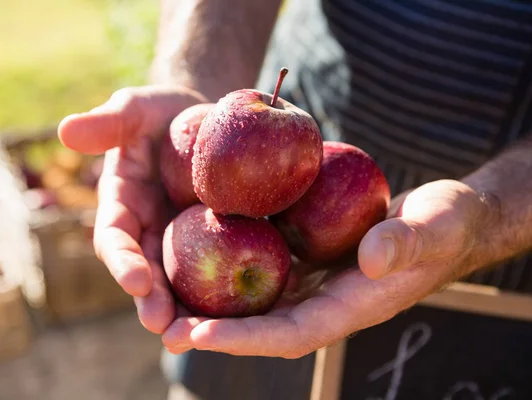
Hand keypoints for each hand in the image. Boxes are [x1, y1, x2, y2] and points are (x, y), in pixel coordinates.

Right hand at [58, 84, 207, 333]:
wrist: (204, 118)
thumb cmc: (164, 113)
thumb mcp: (137, 109)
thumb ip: (108, 122)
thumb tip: (65, 130)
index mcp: (123, 204)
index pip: (115, 237)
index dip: (122, 260)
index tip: (136, 279)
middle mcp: (148, 231)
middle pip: (145, 272)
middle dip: (151, 300)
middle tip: (163, 325)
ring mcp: (181, 240)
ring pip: (179, 281)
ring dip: (184, 308)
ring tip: (194, 334)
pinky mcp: (214, 241)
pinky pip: (218, 267)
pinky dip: (223, 290)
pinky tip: (239, 311)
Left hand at [162, 179, 497, 357]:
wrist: (441, 217)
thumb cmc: (445, 224)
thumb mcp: (435, 225)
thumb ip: (407, 243)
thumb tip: (371, 259)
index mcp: (350, 305)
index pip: (292, 333)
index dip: (245, 339)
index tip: (198, 335)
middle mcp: (322, 300)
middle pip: (259, 325)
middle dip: (211, 331)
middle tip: (160, 328)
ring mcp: (310, 281)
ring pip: (253, 299)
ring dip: (209, 302)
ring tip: (158, 297)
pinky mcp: (303, 257)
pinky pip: (261, 265)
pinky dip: (228, 264)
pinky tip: (195, 249)